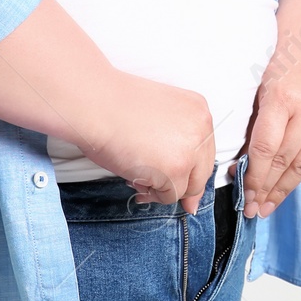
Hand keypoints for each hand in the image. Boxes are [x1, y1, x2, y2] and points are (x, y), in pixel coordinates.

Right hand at [82, 70, 216, 212]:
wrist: (95, 104)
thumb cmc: (116, 107)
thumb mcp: (159, 118)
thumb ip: (176, 145)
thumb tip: (191, 196)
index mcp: (199, 110)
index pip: (205, 150)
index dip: (190, 169)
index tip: (180, 180)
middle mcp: (201, 129)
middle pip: (202, 172)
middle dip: (179, 183)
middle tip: (153, 186)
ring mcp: (191, 151)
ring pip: (187, 187)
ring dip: (162, 188)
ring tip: (137, 174)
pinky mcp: (176, 170)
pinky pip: (169, 196)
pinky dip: (151, 193)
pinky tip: (133, 177)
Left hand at [241, 56, 300, 218]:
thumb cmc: (285, 69)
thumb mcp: (261, 92)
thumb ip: (254, 129)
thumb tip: (241, 170)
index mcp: (284, 98)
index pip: (266, 148)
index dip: (254, 176)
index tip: (246, 195)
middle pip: (285, 161)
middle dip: (267, 188)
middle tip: (255, 208)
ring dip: (285, 188)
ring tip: (270, 204)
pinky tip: (290, 184)